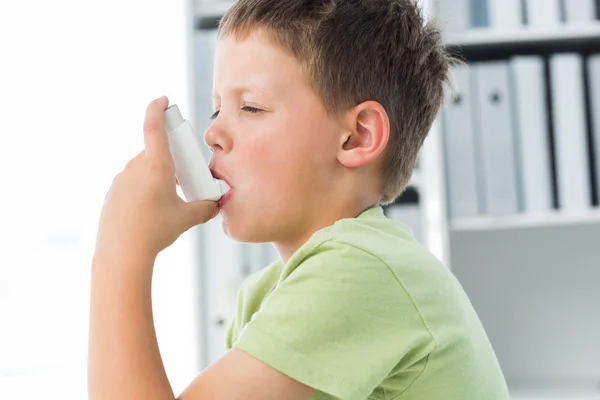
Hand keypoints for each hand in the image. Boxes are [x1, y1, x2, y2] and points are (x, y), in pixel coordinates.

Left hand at [95, 96, 217, 257]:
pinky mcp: (113, 194)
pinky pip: (131, 184)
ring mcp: (121, 180)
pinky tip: (148, 213)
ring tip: (166, 203)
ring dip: (156, 178)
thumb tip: (217, 205)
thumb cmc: (155, 232)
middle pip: (154, 153)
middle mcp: (135, 168)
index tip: (164, 100)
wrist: (122, 253)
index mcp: (155, 166)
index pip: (153, 126)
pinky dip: (142, 191)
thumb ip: (205, 208)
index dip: (157, 108)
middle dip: (168, 161)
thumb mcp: (186, 219)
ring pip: (142, 170)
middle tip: (181, 179)